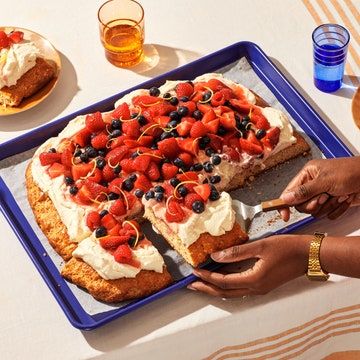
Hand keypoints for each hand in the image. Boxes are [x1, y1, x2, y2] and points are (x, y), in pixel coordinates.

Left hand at [188, 235, 311, 297]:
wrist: (309, 255)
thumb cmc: (286, 248)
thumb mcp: (260, 246)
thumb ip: (237, 252)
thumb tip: (215, 256)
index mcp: (254, 280)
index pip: (223, 281)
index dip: (207, 276)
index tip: (194, 270)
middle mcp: (255, 288)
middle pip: (225, 292)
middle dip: (207, 288)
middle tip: (191, 284)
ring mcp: (260, 288)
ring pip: (232, 292)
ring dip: (215, 287)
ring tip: (202, 282)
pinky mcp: (263, 285)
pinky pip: (240, 288)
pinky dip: (227, 285)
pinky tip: (222, 277)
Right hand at [279, 157, 359, 220]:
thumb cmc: (351, 172)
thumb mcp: (325, 181)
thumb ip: (304, 191)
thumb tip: (285, 198)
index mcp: (308, 174)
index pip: (289, 191)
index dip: (285, 203)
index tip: (285, 215)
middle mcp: (313, 184)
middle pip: (301, 205)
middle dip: (314, 204)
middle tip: (324, 198)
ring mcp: (323, 194)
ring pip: (315, 211)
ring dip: (328, 206)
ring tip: (338, 195)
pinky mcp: (333, 202)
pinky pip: (328, 214)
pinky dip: (337, 209)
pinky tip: (344, 199)